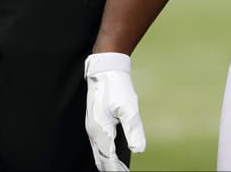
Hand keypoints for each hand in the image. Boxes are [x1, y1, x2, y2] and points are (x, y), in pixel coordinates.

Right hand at [84, 52, 145, 171]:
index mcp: (101, 130)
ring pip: (97, 152)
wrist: (105, 69)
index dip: (117, 169)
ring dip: (107, 162)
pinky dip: (104, 153)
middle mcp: (93, 131)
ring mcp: (92, 127)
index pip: (108, 158)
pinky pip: (97, 144)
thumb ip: (134, 130)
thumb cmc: (117, 87)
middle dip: (111, 168)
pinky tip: (111, 154)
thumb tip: (139, 149)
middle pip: (101, 158)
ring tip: (118, 169)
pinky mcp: (94, 122)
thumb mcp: (129, 108)